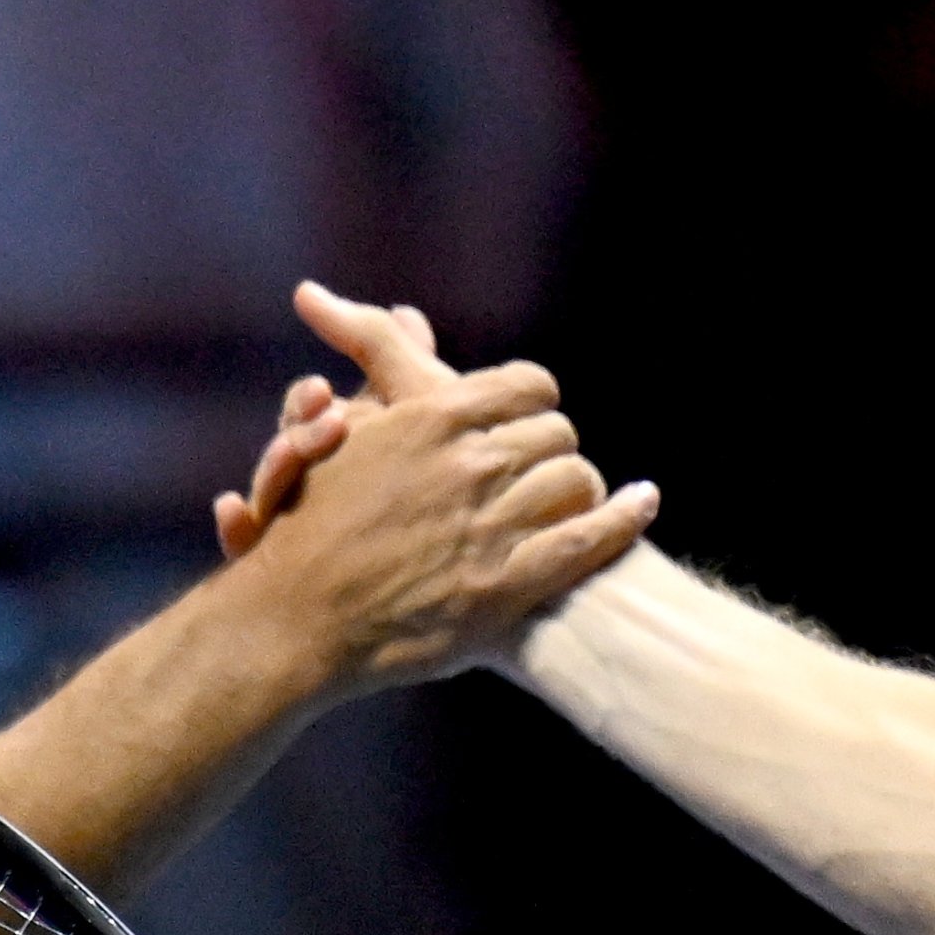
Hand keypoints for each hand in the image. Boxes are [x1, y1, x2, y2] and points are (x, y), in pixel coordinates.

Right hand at [215, 296, 655, 693]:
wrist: (293, 622)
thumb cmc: (305, 527)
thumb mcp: (337, 429)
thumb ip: (381, 364)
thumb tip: (411, 312)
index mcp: (432, 419)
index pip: (526, 385)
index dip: (534, 401)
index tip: (531, 418)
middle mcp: (469, 465)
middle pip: (557, 433)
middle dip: (553, 450)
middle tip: (544, 469)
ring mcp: (490, 527)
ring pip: (576, 481)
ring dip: (580, 489)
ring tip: (577, 500)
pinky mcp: (507, 587)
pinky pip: (588, 539)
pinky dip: (624, 518)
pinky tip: (641, 504)